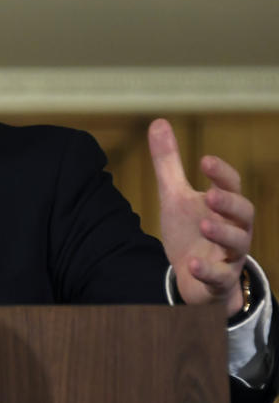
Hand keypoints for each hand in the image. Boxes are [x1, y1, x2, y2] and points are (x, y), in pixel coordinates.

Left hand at [148, 119, 252, 314]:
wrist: (194, 276)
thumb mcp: (175, 196)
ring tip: (204, 224)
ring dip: (222, 234)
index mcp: (223, 205)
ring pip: (237, 244)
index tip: (205, 160)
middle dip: (230, 203)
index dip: (221, 173)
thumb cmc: (190, 230)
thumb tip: (158, 122)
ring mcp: (229, 256)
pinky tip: (192, 264)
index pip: (231, 185)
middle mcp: (234, 228)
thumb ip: (169, 163)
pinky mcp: (220, 281)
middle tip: (212, 194)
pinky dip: (208, 271)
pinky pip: (220, 277)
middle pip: (243, 213)